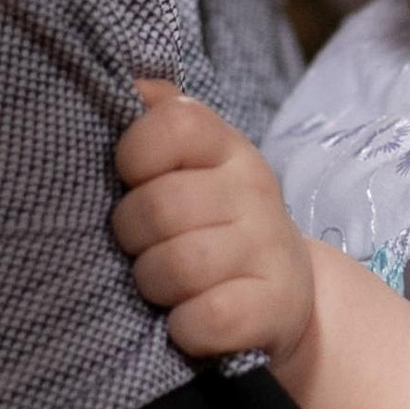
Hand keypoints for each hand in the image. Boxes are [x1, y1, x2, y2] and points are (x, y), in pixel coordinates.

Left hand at [116, 81, 315, 370]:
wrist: (284, 297)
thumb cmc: (213, 225)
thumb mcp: (191, 168)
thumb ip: (157, 119)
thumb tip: (126, 81)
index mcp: (227, 149)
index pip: (175, 123)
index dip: (136, 154)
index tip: (133, 180)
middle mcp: (255, 191)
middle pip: (160, 206)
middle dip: (133, 237)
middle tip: (144, 248)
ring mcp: (269, 250)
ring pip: (177, 265)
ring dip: (153, 285)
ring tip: (164, 287)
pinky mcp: (274, 308)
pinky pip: (205, 318)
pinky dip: (184, 327)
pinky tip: (188, 323)